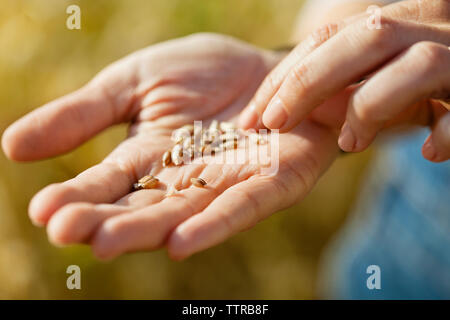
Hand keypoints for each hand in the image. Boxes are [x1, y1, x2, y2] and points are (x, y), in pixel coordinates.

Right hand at [2, 33, 338, 259]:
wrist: (267, 64)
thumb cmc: (205, 73)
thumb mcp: (136, 82)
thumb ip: (85, 114)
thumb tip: (12, 146)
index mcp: (150, 159)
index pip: (109, 185)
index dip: (79, 198)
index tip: (43, 211)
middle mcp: (185, 182)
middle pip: (142, 208)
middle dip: (106, 222)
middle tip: (66, 231)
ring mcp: (228, 185)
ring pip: (185, 213)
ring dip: (147, 230)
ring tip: (107, 243)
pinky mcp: (271, 182)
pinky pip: (243, 206)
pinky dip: (214, 223)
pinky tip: (181, 241)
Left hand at [239, 0, 449, 161]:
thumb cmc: (434, 76)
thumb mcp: (385, 67)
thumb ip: (348, 76)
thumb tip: (293, 112)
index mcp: (391, 22)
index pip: (324, 39)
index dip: (283, 77)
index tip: (252, 116)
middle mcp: (426, 24)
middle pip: (359, 40)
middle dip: (307, 83)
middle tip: (273, 125)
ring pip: (412, 64)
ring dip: (370, 107)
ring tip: (348, 144)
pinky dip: (449, 129)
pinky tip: (430, 152)